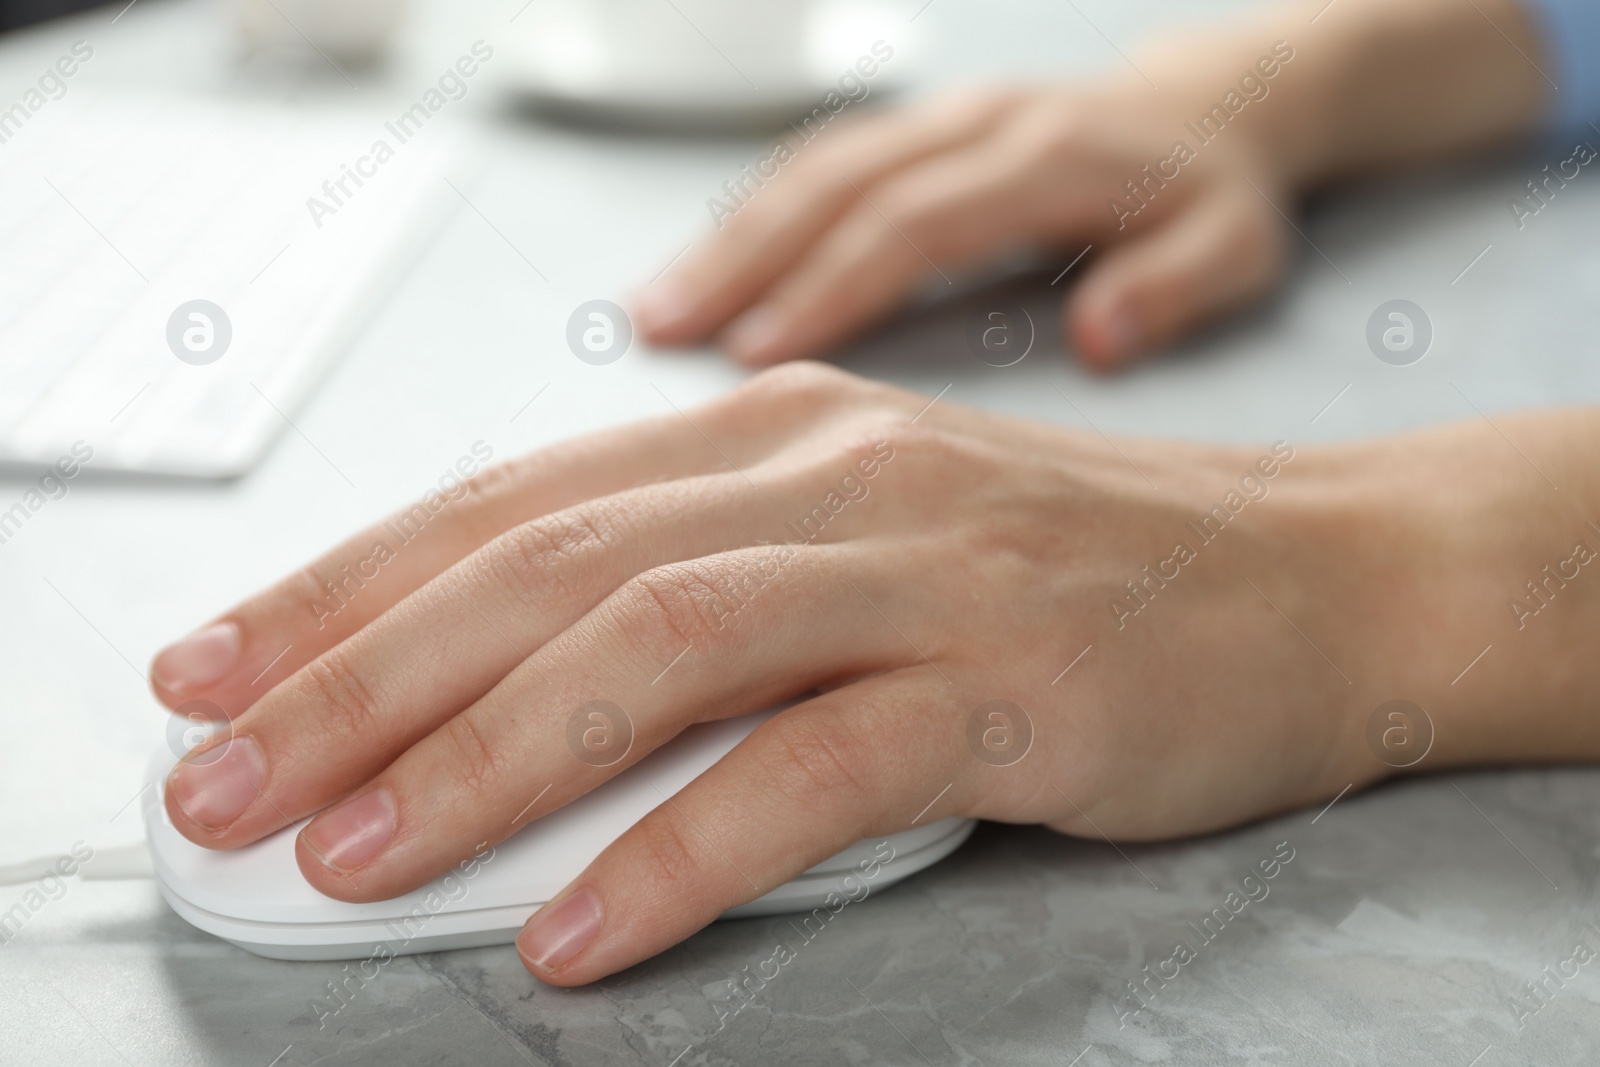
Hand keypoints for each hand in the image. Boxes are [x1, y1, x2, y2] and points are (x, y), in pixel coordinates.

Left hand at [149, 363, 1561, 984]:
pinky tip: (581, 927)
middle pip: (553, 565)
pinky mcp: (1015, 678)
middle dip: (362, 677)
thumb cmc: (1062, 570)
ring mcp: (927, 566)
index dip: (349, 583)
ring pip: (663, 644)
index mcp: (771, 430)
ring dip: (487, 756)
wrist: (1306, 573)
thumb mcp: (856, 539)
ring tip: (355, 857)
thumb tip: (501, 697)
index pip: (514, 499)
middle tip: (223, 779)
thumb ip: (697, 589)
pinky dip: (682, 849)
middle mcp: (830, 472)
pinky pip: (817, 766)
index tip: (218, 666)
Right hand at [632, 82, 1290, 369]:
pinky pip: (818, 161)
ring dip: (727, 235)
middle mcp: (977, 123)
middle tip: (662, 328)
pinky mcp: (916, 129)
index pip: (914, 221)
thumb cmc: (1212, 194)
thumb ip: (1173, 287)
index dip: (830, 285)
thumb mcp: (1237, 245)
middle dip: (741, 257)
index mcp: (1047, 156)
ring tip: (655, 306)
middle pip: (834, 182)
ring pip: (810, 165)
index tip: (758, 352)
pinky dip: (752, 214)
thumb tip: (1099, 338)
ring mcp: (939, 118)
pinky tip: (703, 266)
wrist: (1210, 106)